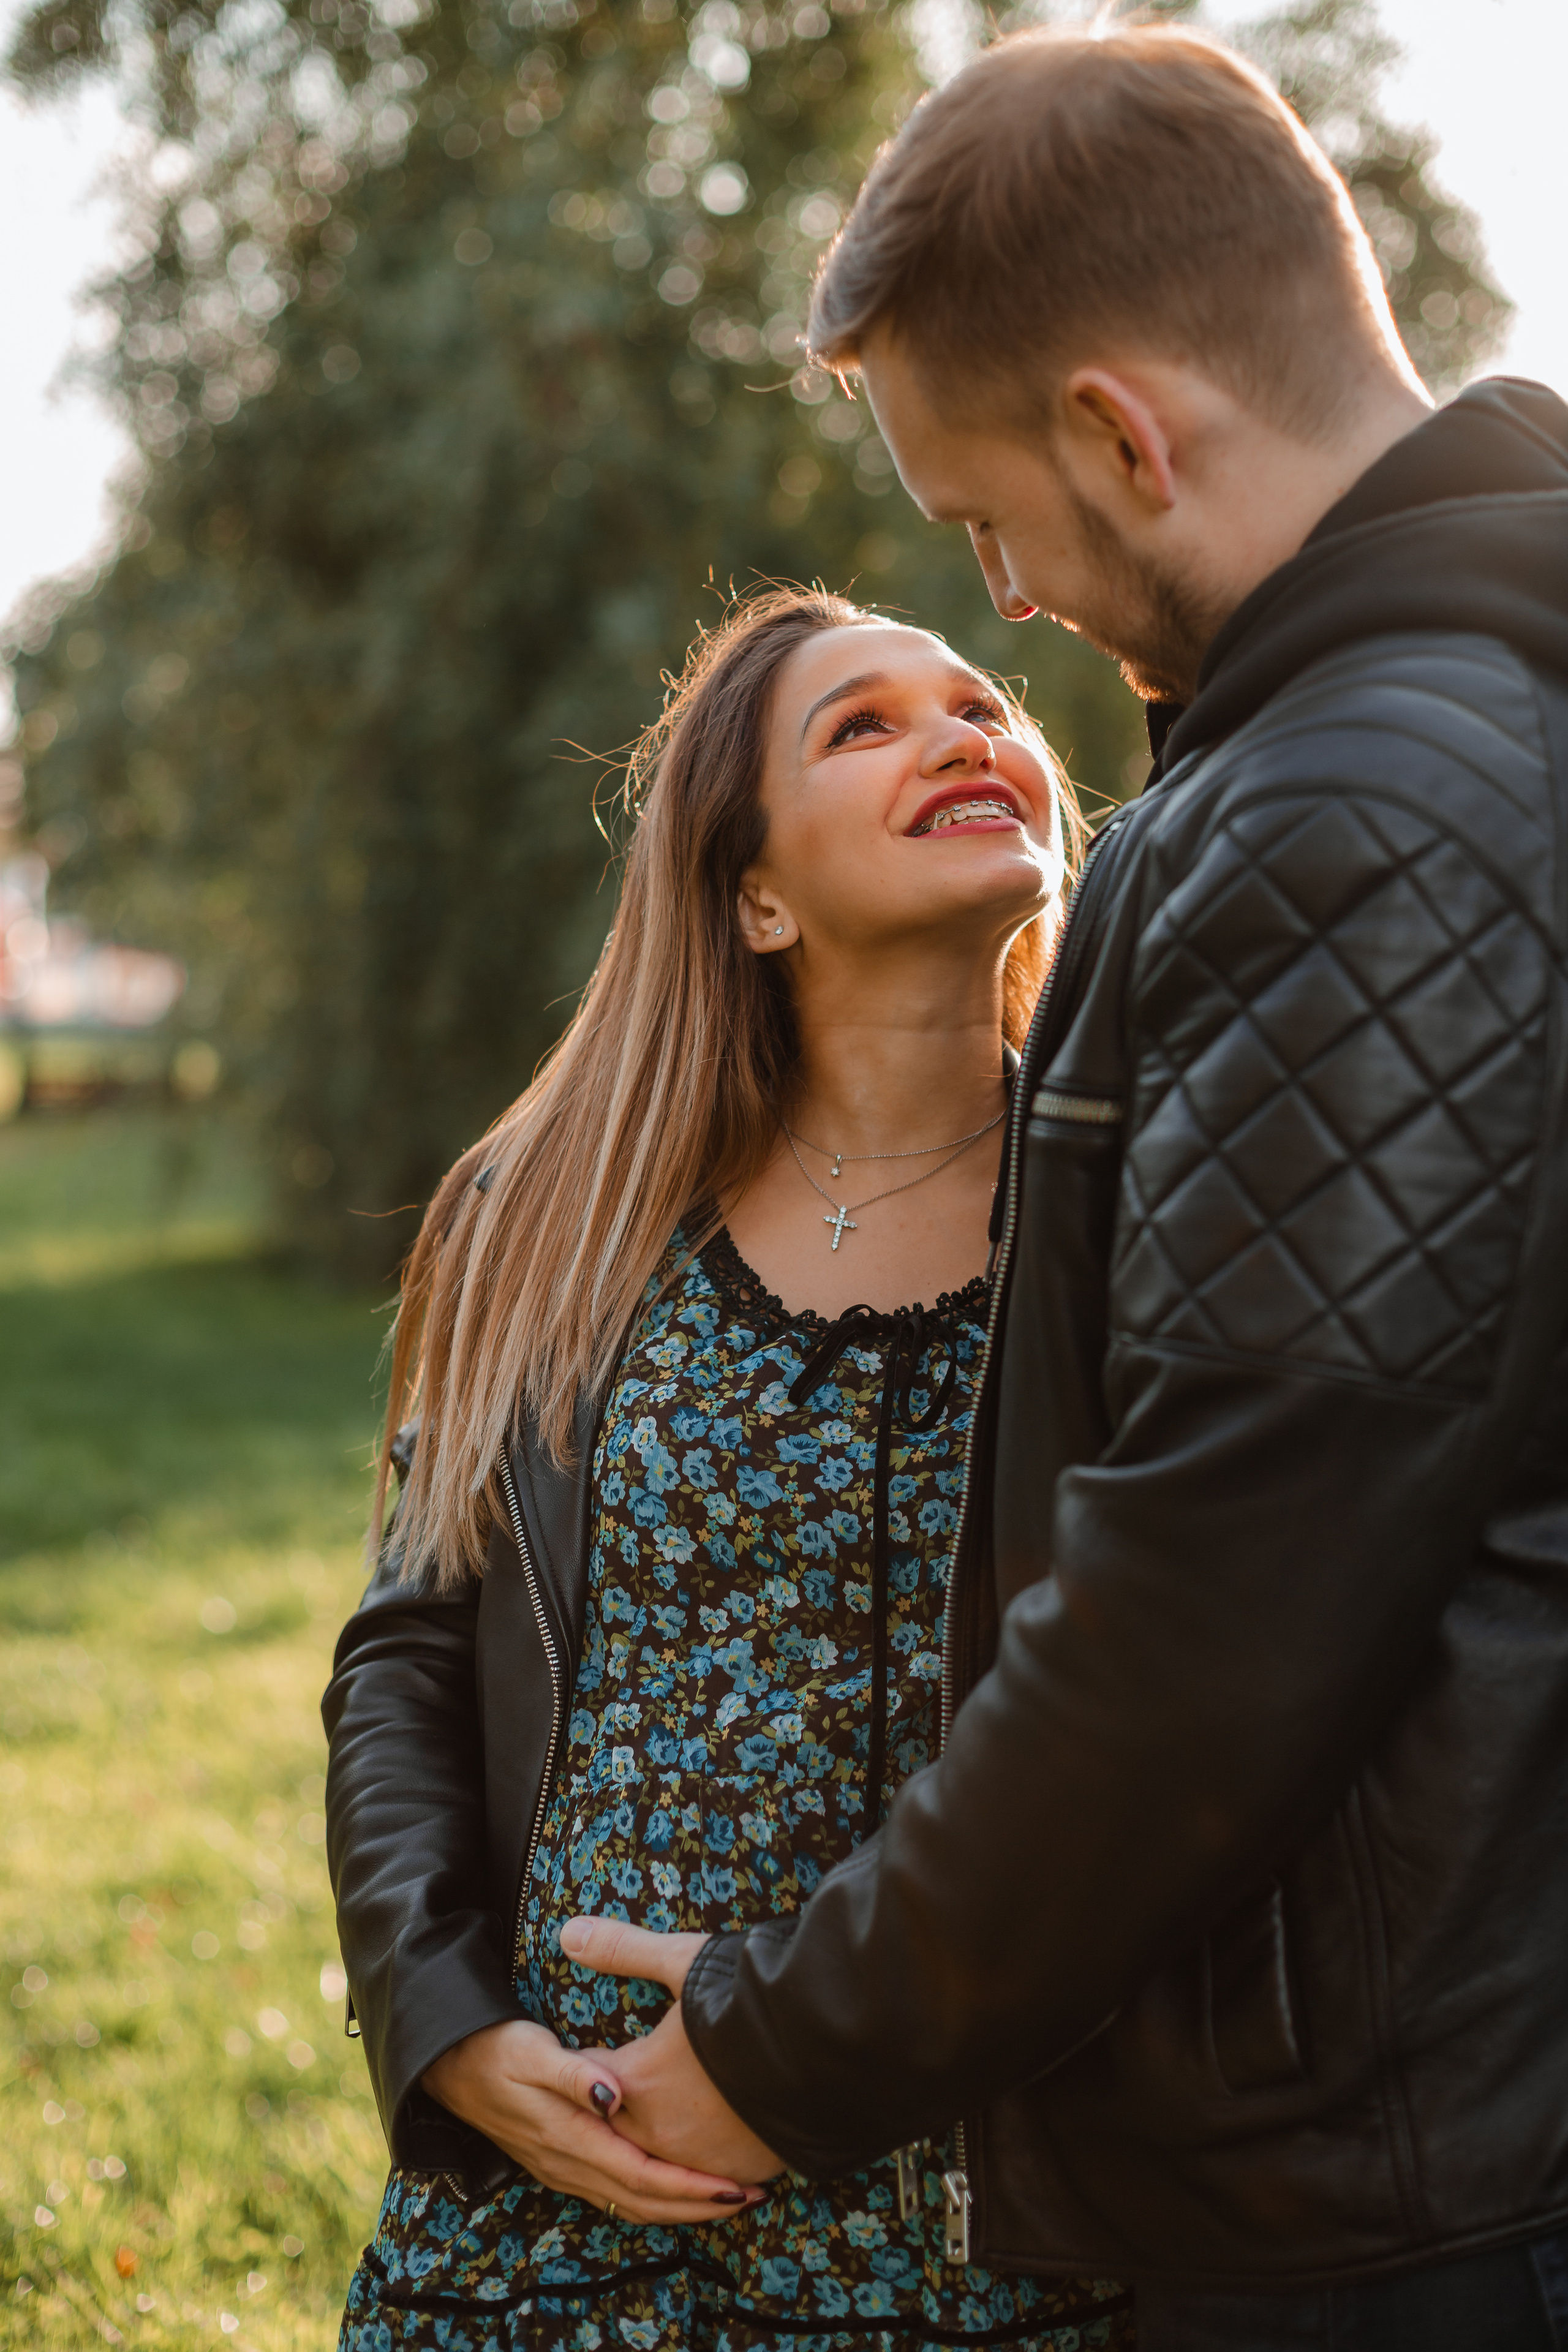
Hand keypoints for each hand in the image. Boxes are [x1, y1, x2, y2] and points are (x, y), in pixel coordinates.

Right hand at [421, 2018, 762, 2222]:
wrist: (449, 2067)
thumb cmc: (496, 2048)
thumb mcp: (532, 2051)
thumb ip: (573, 2074)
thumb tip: (613, 2095)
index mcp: (569, 2137)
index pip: (641, 2176)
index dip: (689, 2187)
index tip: (734, 2186)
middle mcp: (569, 2164)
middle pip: (644, 2201)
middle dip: (699, 2206)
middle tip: (750, 2195)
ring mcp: (564, 2169)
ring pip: (632, 2203)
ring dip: (681, 2206)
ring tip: (728, 2196)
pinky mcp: (562, 2162)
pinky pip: (616, 2193)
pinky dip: (654, 2196)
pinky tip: (677, 2186)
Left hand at [560, 1917, 784, 2184]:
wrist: (828, 2046)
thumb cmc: (751, 1999)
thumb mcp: (685, 1963)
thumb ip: (625, 1950)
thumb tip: (568, 1933)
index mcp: (637, 2081)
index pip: (588, 2080)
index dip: (591, 2064)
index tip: (598, 2052)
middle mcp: (658, 2132)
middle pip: (618, 2126)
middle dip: (619, 2105)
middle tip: (633, 2083)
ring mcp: (699, 2160)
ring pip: (660, 2157)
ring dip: (659, 2137)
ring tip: (670, 2115)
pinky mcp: (740, 2172)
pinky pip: (706, 2175)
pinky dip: (703, 2159)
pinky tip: (714, 2138)